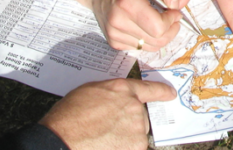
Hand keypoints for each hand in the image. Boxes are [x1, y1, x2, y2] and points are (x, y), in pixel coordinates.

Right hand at [39, 79, 176, 149]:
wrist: (61, 140)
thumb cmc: (68, 117)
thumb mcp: (89, 92)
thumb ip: (111, 94)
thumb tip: (118, 100)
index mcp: (122, 89)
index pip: (150, 89)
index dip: (162, 92)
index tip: (171, 94)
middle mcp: (134, 106)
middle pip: (141, 117)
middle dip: (128, 124)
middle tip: (106, 129)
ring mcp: (136, 127)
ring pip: (137, 135)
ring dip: (125, 138)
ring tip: (102, 139)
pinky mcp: (136, 145)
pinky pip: (134, 147)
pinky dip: (123, 148)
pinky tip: (106, 146)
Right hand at [91, 0, 183, 50]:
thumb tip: (175, 6)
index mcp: (127, 3)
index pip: (159, 27)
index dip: (171, 20)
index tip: (172, 11)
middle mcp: (118, 22)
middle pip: (157, 40)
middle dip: (170, 30)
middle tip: (171, 17)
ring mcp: (114, 35)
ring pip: (151, 47)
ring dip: (161, 35)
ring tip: (158, 20)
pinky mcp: (114, 42)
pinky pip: (141, 48)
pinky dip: (149, 39)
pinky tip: (145, 25)